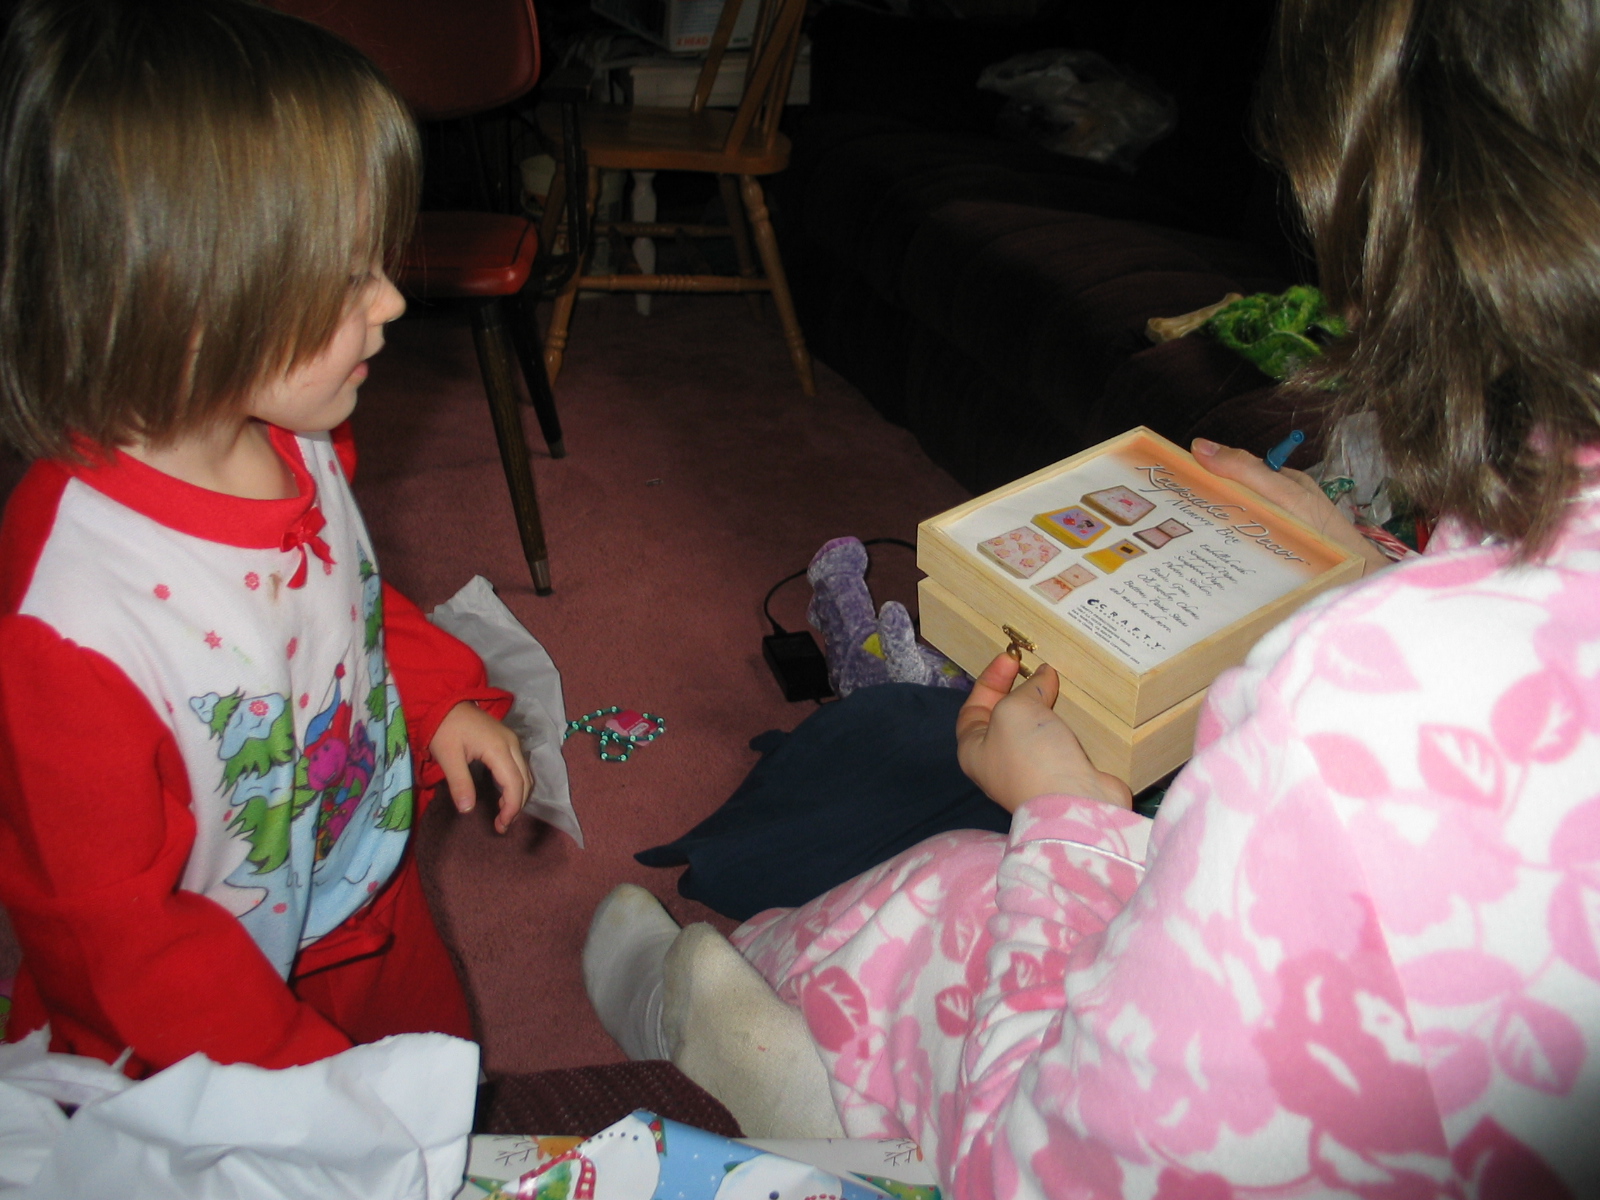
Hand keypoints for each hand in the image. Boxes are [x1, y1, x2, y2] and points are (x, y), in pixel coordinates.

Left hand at [429, 702, 531, 833]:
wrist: (444, 700)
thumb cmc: (444, 727)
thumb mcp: (448, 756)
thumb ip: (460, 783)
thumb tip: (467, 810)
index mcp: (499, 748)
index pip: (515, 784)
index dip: (512, 807)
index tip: (500, 825)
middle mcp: (512, 744)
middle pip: (526, 781)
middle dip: (517, 805)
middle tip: (501, 825)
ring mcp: (512, 741)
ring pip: (526, 774)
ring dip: (519, 796)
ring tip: (503, 814)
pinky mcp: (508, 740)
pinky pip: (520, 767)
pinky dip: (517, 784)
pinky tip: (504, 795)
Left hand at [955, 653, 1131, 812]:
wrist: (1074, 803)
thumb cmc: (1030, 755)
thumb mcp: (1014, 709)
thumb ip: (1025, 689)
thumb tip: (1043, 676)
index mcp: (975, 751)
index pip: (973, 709)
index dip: (990, 680)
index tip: (1012, 658)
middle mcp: (999, 763)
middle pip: (1005, 718)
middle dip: (1019, 690)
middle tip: (1038, 668)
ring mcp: (1033, 770)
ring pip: (1035, 729)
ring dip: (1045, 706)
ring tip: (1058, 683)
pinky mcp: (1063, 773)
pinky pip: (1060, 740)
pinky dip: (1067, 722)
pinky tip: (1077, 709)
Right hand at [1190, 438, 1390, 575]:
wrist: (1357, 580)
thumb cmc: (1326, 535)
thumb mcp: (1283, 494)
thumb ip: (1246, 471)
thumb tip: (1201, 446)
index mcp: (1279, 485)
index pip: (1234, 471)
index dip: (1204, 473)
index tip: (1171, 482)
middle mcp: (1275, 508)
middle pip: (1229, 500)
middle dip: (1202, 507)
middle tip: (1167, 518)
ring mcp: (1272, 535)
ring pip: (1232, 529)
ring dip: (1210, 536)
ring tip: (1179, 543)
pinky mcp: (1270, 561)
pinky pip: (1239, 553)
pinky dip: (1223, 556)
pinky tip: (1208, 564)